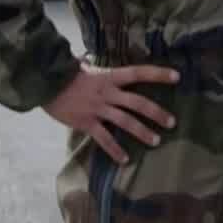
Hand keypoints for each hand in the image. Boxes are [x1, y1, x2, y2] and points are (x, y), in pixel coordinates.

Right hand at [44, 63, 178, 165]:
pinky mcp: (87, 123)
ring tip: (156, 141)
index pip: (138, 73)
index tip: (177, 77)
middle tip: (172, 123)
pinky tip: (125, 159)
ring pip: (126, 122)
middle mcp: (108, 93)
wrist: (45, 84)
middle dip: (157, 113)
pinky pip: (104, 139)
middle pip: (138, 102)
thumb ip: (99, 70)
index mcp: (110, 77)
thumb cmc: (66, 76)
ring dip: (142, 132)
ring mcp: (98, 109)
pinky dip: (115, 150)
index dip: (158, 74)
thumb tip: (96, 62)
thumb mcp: (87, 68)